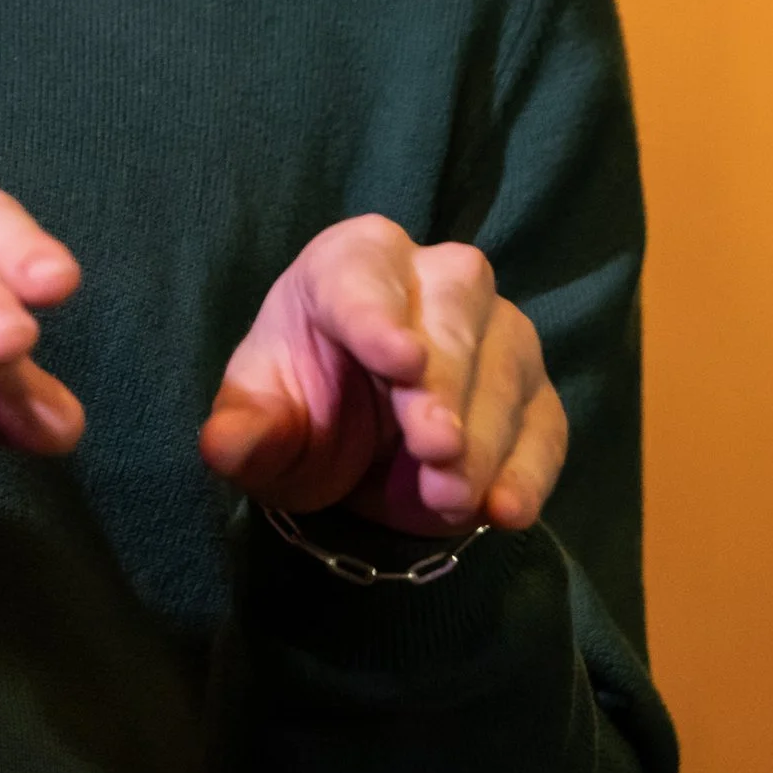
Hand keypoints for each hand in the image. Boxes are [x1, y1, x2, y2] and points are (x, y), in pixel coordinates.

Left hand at [198, 215, 564, 536]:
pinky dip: (531, 467)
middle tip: (435, 451)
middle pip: (453, 309)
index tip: (402, 361)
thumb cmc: (301, 406)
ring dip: (485, 432)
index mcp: (351, 261)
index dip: (380, 317)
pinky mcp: (531, 391)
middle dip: (446, 385)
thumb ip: (245, 431)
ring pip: (506, 361)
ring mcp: (493, 330)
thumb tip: (226, 444)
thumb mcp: (261, 422)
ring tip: (450, 495)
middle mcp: (433, 277)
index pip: (363, 276)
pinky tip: (506, 510)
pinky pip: (545, 420)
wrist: (355, 447)